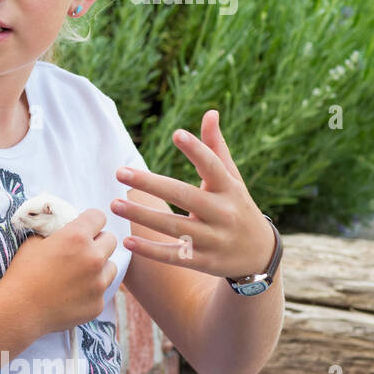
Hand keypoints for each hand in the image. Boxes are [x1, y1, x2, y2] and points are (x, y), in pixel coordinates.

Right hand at [1, 209, 116, 336]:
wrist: (19, 310)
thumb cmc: (22, 274)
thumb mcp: (33, 243)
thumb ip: (55, 233)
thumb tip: (63, 229)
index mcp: (76, 237)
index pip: (99, 217)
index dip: (90, 221)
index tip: (84, 227)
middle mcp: (93, 258)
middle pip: (111, 240)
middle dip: (98, 242)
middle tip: (82, 251)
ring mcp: (98, 283)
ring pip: (112, 267)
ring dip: (100, 267)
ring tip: (78, 274)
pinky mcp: (98, 304)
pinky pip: (102, 291)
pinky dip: (91, 291)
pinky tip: (72, 295)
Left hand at [112, 109, 273, 279]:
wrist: (260, 255)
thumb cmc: (238, 207)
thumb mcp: (233, 179)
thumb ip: (216, 148)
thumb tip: (210, 112)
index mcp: (230, 189)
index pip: (213, 166)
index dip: (196, 150)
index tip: (176, 133)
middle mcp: (223, 213)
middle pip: (183, 196)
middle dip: (150, 184)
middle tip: (119, 172)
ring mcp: (214, 239)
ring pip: (173, 227)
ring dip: (142, 215)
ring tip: (114, 204)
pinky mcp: (204, 261)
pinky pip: (174, 256)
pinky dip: (150, 250)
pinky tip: (127, 240)